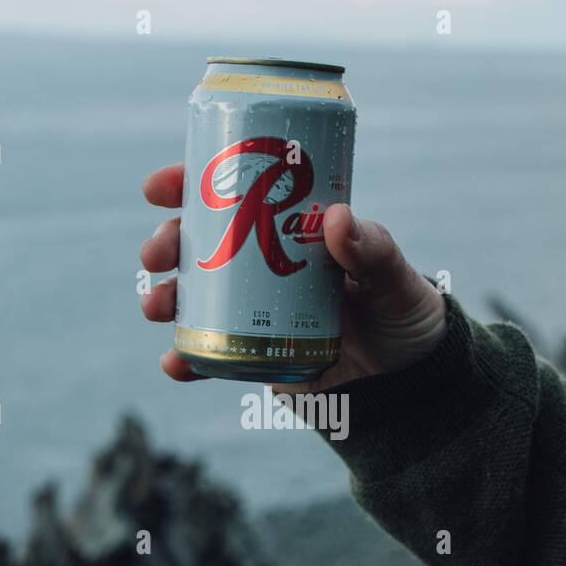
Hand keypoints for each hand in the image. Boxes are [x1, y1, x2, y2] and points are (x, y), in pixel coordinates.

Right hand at [140, 162, 446, 389]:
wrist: (409, 381)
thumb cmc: (404, 314)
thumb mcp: (394, 278)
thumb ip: (373, 250)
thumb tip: (335, 218)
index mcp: (290, 227)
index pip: (233, 193)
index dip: (189, 183)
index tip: (160, 186)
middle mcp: (263, 264)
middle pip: (198, 243)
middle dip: (165, 244)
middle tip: (156, 254)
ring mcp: (252, 311)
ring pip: (193, 297)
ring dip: (164, 298)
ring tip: (156, 307)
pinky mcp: (253, 355)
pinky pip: (209, 356)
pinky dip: (185, 360)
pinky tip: (173, 363)